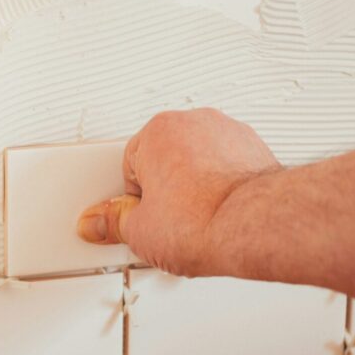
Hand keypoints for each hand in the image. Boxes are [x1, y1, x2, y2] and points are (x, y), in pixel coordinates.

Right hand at [77, 109, 280, 276]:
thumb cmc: (204, 220)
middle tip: (167, 222)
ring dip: (195, 185)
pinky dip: (225, 185)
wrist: (255, 226)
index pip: (129, 167)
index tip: (141, 219)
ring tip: (197, 220)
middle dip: (165, 189)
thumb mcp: (140, 232)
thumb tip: (98, 222)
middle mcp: (194, 122)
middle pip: (165, 159)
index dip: (134, 201)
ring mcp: (228, 132)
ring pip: (199, 160)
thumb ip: (113, 222)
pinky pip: (229, 166)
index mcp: (157, 131)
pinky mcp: (255, 148)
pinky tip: (221, 213)